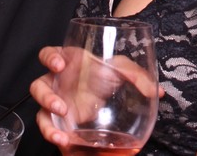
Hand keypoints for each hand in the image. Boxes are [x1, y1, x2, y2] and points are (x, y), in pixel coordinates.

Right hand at [31, 45, 161, 151]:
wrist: (105, 95)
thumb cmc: (107, 75)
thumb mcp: (122, 70)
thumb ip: (137, 75)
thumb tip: (158, 92)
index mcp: (68, 62)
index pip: (49, 54)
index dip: (50, 58)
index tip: (59, 65)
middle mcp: (57, 82)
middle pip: (38, 85)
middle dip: (45, 96)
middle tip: (60, 105)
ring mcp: (56, 101)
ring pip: (39, 110)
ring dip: (47, 122)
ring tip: (60, 133)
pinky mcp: (60, 120)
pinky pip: (49, 127)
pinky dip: (54, 134)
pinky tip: (64, 141)